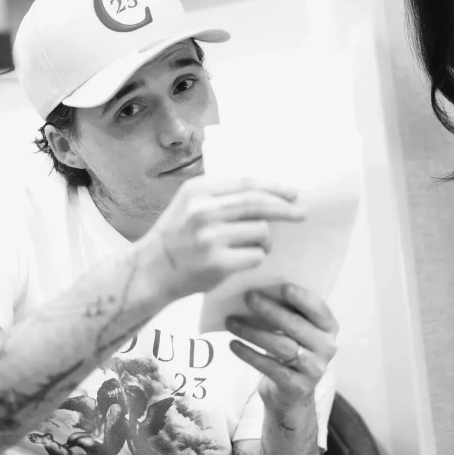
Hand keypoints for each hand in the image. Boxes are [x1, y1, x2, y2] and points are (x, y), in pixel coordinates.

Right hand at [137, 177, 304, 301]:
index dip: (274, 187)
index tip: (293, 193)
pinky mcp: (217, 263)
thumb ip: (220, 194)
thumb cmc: (176, 236)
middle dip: (285, 209)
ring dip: (266, 240)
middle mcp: (202, 211)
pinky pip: (255, 255)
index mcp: (197, 191)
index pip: (246, 183)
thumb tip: (267, 191)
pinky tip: (242, 260)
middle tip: (301, 213)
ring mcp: (210, 238)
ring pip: (260, 231)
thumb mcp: (189, 203)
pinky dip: (256, 257)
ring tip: (254, 246)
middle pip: (258, 204)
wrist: (152, 271)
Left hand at [226, 284, 337, 409]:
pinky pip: (270, 367)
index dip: (300, 296)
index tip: (280, 286)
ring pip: (281, 346)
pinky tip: (233, 344)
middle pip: (295, 325)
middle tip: (248, 297)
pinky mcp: (297, 387)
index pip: (317, 308)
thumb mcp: (297, 331)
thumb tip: (261, 288)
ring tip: (231, 322)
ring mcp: (314, 369)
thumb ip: (289, 311)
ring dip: (253, 332)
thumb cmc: (292, 350)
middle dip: (269, 309)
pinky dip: (249, 354)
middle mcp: (326, 347)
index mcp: (328, 327)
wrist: (291, 395)